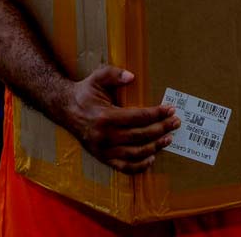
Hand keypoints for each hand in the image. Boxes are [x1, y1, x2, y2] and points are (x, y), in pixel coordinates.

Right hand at [64, 65, 179, 173]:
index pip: (138, 117)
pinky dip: (139, 166)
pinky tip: (151, 159)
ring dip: (155, 147)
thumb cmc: (85, 92)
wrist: (65, 108)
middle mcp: (105, 136)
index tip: (170, 109)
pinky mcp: (102, 157)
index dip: (156, 114)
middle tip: (175, 123)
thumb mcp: (97, 77)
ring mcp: (103, 149)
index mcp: (105, 116)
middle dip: (161, 129)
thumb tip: (132, 76)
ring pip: (135, 153)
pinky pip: (123, 167)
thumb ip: (113, 74)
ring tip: (168, 139)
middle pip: (140, 135)